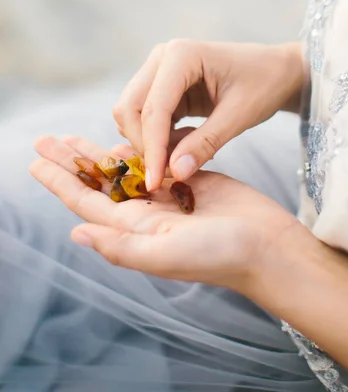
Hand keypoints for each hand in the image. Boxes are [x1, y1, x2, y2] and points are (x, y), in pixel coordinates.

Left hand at [30, 135, 298, 296]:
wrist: (268, 246)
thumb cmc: (221, 254)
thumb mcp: (167, 254)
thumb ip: (122, 247)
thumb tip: (75, 233)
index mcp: (135, 230)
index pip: (87, 202)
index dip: (60, 182)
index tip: (34, 162)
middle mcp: (145, 214)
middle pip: (99, 183)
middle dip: (71, 161)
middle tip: (44, 139)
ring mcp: (167, 198)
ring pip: (124, 170)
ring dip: (98, 153)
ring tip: (73, 137)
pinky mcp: (189, 181)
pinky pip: (156, 161)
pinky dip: (137, 149)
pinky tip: (121, 140)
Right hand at [113, 40, 302, 190]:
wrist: (276, 70)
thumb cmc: (264, 84)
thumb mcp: (240, 115)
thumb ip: (206, 143)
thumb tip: (175, 173)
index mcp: (181, 55)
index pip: (153, 109)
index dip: (151, 149)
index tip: (156, 182)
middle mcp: (162, 58)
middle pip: (129, 108)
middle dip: (144, 145)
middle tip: (168, 174)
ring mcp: (158, 70)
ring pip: (132, 115)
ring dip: (150, 142)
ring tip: (186, 153)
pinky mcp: (162, 87)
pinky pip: (146, 118)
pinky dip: (158, 138)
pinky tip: (187, 144)